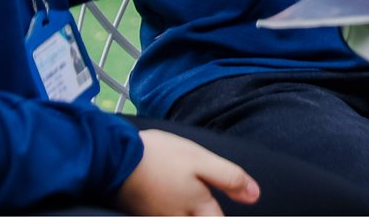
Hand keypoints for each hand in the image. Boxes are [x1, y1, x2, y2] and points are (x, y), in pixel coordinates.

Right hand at [115, 128, 258, 215]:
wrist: (114, 159)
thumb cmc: (159, 157)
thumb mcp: (201, 160)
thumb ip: (229, 178)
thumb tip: (255, 195)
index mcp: (197, 208)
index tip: (223, 211)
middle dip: (208, 216)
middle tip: (212, 209)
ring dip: (194, 214)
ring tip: (201, 209)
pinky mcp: (143, 214)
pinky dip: (175, 213)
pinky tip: (177, 206)